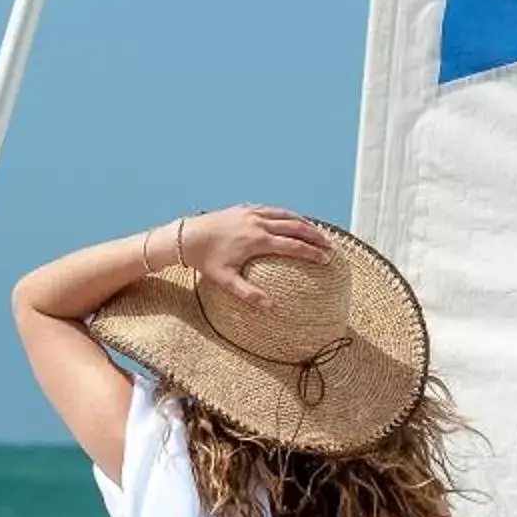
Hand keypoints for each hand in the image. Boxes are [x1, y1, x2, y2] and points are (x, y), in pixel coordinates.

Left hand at [179, 205, 330, 305]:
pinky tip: (292, 221)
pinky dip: (287, 215)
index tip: (326, 259)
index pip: (292, 245)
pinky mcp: (245, 208)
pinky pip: (272, 209)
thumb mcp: (225, 281)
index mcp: (256, 241)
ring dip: (304, 223)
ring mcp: (252, 213)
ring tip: (318, 232)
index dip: (312, 252)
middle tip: (330, 246)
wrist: (186, 237)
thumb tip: (271, 308)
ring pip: (286, 214)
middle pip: (295, 227)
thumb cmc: (205, 261)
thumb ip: (248, 294)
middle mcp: (258, 223)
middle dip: (315, 236)